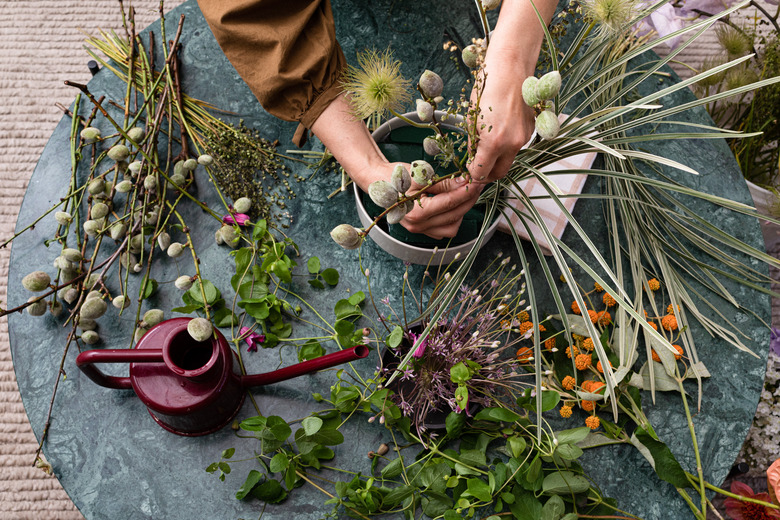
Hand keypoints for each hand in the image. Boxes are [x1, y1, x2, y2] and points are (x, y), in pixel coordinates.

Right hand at [400, 173, 483, 239]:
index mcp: (416, 212)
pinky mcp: (421, 230)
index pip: (450, 203)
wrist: (378, 182)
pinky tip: (453, 205)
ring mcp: (419, 230)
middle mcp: (418, 225)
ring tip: (465, 195)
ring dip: (461, 212)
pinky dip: (452, 219)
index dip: (467, 191)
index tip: (477, 181)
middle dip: (468, 200)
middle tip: (476, 185)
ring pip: (451, 227)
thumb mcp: (421, 176)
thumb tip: (465, 182)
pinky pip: (443, 230)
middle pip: (454, 216)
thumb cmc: (395, 177)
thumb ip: (444, 183)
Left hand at [467, 51, 535, 184]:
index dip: (471, 175)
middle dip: (486, 174)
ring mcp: (524, 137)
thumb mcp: (472, 119)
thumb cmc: (487, 88)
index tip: (467, 171)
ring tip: (487, 143)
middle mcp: (512, 144)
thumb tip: (472, 159)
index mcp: (493, 143)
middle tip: (476, 167)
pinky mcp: (531, 130)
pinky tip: (501, 128)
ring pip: (509, 159)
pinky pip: (517, 145)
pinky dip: (508, 144)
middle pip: (499, 173)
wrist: (510, 67)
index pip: (480, 173)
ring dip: (497, 158)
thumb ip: (473, 143)